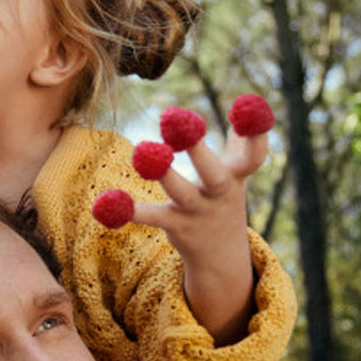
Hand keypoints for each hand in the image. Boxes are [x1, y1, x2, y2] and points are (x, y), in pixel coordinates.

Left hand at [125, 118, 268, 265]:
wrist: (222, 256)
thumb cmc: (224, 198)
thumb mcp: (237, 171)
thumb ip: (240, 140)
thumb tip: (251, 104)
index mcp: (237, 174)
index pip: (253, 156)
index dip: (256, 133)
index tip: (248, 105)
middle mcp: (220, 193)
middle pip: (213, 174)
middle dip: (198, 150)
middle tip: (183, 123)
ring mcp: (197, 211)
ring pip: (180, 193)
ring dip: (162, 173)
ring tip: (142, 149)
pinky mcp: (174, 225)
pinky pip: (150, 217)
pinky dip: (127, 211)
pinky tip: (105, 204)